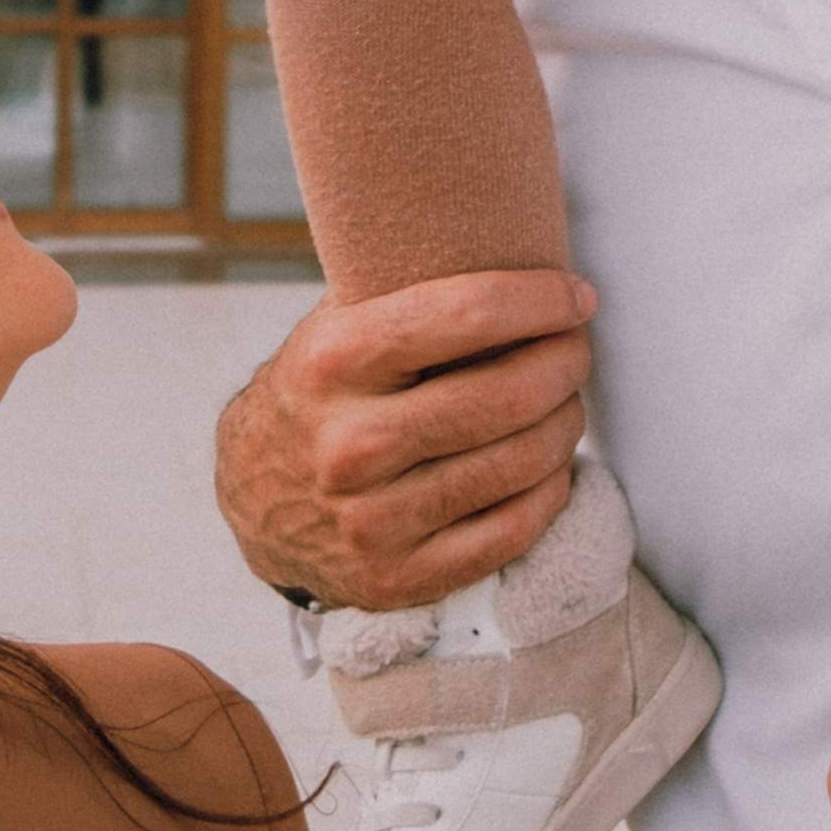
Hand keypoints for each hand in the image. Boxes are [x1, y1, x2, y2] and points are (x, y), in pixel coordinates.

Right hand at [213, 269, 594, 610]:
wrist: (253, 497)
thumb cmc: (323, 390)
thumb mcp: (337, 325)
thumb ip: (410, 293)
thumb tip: (521, 252)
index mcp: (333, 362)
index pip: (467, 314)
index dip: (541, 299)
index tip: (577, 294)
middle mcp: (348, 444)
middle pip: (508, 395)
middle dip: (566, 362)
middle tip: (576, 347)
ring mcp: (373, 520)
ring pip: (521, 464)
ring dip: (566, 424)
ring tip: (566, 401)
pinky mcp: (399, 578)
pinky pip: (513, 531)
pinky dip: (550, 489)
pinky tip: (549, 464)